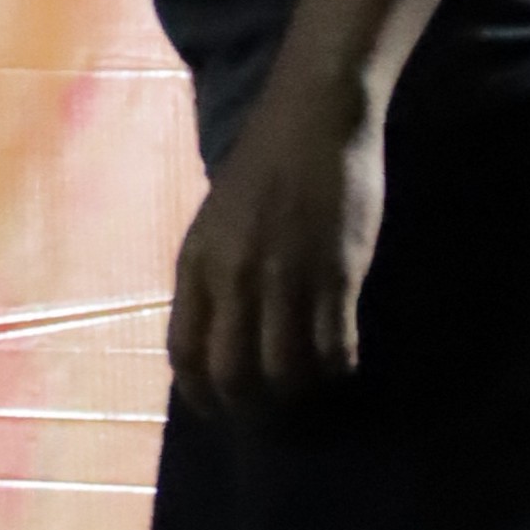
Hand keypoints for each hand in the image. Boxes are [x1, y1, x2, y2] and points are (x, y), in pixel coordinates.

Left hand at [166, 68, 385, 411]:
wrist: (313, 117)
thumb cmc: (264, 166)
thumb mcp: (216, 223)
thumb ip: (214, 276)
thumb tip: (218, 338)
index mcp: (196, 263)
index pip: (184, 352)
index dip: (201, 395)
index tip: (221, 412)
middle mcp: (233, 277)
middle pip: (232, 374)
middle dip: (252, 407)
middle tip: (274, 413)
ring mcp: (285, 276)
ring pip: (286, 370)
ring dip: (301, 393)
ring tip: (314, 389)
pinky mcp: (335, 272)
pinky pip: (334, 345)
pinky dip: (339, 366)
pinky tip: (345, 362)